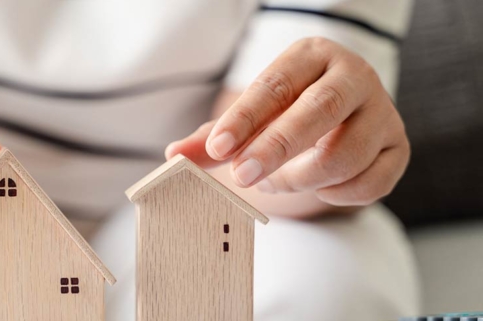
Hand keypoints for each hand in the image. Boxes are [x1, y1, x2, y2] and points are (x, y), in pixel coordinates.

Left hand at [167, 37, 409, 205]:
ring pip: (344, 154)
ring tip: (275, 181)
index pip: (275, 85)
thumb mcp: (247, 119)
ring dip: (300, 179)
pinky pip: (369, 184)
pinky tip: (318, 185)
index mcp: (312, 56)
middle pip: (320, 110)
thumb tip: (173, 157)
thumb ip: (211, 137)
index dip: (244, 119)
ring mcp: (383, 112)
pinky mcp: (398, 149)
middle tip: (240, 176)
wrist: (341, 118)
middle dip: (276, 148)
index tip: (217, 148)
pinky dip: (336, 194)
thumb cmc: (286, 113)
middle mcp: (355, 76)